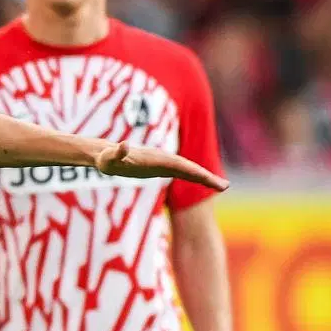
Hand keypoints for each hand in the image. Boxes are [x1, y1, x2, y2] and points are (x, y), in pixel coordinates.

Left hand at [92, 141, 228, 190]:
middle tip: (225, 186)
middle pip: (189, 168)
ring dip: (204, 177)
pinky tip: (206, 182)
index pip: (181, 167)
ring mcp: (163, 163)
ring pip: (188, 169)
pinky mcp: (161, 168)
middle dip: (207, 177)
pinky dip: (195, 176)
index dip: (197, 174)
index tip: (212, 181)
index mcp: (156, 159)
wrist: (105, 154)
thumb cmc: (105, 159)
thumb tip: (123, 144)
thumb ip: (115, 153)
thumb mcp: (107, 158)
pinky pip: (181, 172)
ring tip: (222, 186)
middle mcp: (163, 159)